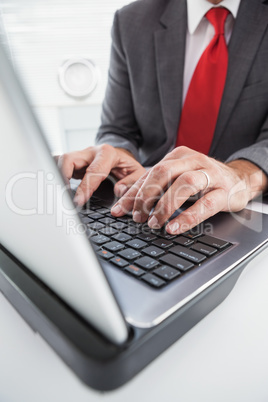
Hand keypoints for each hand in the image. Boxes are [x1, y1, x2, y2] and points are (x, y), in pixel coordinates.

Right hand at [57, 144, 145, 205]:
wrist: (122, 155)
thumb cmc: (128, 166)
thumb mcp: (138, 173)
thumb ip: (131, 182)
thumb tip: (118, 190)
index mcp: (107, 153)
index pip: (92, 171)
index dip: (84, 187)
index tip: (78, 201)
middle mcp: (90, 151)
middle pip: (69, 159)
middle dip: (63, 177)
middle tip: (63, 196)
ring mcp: (80, 155)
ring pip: (61, 160)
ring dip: (58, 176)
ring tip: (59, 194)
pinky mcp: (73, 161)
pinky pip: (59, 165)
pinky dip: (56, 175)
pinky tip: (57, 188)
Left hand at [111, 146, 267, 233]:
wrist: (239, 180)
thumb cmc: (203, 181)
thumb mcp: (177, 179)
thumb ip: (153, 188)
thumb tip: (124, 202)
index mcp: (178, 156)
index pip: (149, 173)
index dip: (132, 193)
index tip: (120, 211)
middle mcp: (193, 160)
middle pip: (163, 173)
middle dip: (146, 196)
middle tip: (137, 217)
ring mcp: (210, 174)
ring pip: (184, 184)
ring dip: (165, 206)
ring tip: (153, 223)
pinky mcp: (224, 191)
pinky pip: (205, 204)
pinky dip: (187, 217)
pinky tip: (173, 228)